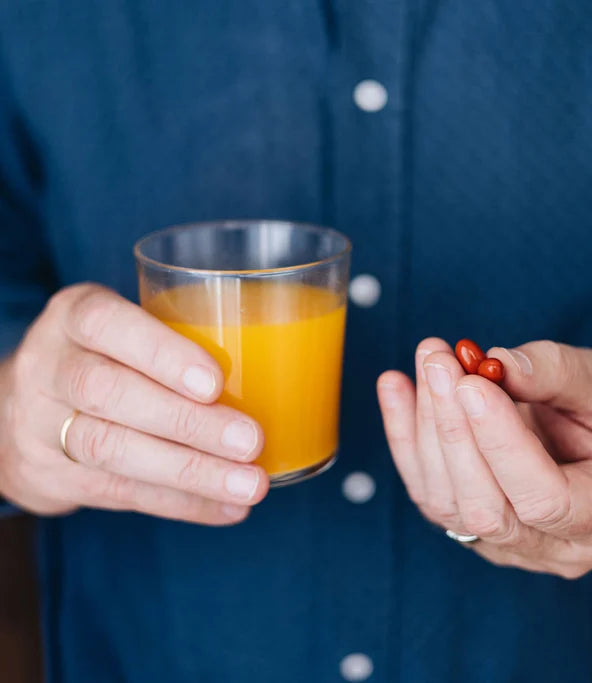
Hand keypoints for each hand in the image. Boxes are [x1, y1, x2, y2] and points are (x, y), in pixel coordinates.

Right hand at [0, 284, 268, 523]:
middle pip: (110, 393)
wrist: (20, 409)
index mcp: (75, 315)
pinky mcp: (49, 474)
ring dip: (190, 473)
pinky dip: (181, 502)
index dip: (161, 354)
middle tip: (251, 442)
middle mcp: (49, 364)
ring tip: (249, 485)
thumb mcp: (128, 330)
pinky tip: (225, 508)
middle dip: (188, 423)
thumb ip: (178, 341)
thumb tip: (274, 375)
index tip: (215, 384)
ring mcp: (40, 423)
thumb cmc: (107, 358)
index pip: (107, 324)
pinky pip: (119, 492)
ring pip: (111, 450)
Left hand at [378, 338, 591, 577]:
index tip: (472, 384)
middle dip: (453, 428)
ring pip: (445, 500)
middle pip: (485, 506)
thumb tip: (493, 364)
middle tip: (439, 363)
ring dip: (425, 425)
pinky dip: (404, 434)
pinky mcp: (468, 524)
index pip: (545, 500)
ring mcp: (506, 544)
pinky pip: (425, 488)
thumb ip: (553, 373)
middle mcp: (557, 546)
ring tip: (427, 360)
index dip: (500, 444)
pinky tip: (394, 385)